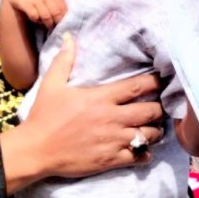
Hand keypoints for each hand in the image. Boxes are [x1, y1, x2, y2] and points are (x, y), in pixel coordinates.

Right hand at [0, 33, 163, 190]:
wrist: (36, 150)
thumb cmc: (43, 117)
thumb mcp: (51, 85)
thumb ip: (64, 61)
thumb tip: (70, 38)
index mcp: (101, 98)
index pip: (137, 87)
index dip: (155, 82)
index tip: (162, 80)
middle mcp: (112, 118)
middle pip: (150, 111)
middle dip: (160, 109)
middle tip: (161, 107)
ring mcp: (113, 140)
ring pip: (149, 134)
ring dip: (155, 131)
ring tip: (155, 128)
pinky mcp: (111, 160)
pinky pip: (139, 157)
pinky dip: (145, 153)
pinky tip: (144, 150)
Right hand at [5, 0, 66, 29]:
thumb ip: (54, 0)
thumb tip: (64, 16)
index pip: (62, 5)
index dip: (64, 16)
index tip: (64, 23)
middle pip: (56, 12)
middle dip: (57, 22)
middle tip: (56, 27)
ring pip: (46, 16)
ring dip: (48, 23)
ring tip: (48, 26)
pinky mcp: (25, 3)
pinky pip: (34, 16)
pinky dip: (36, 20)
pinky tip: (35, 19)